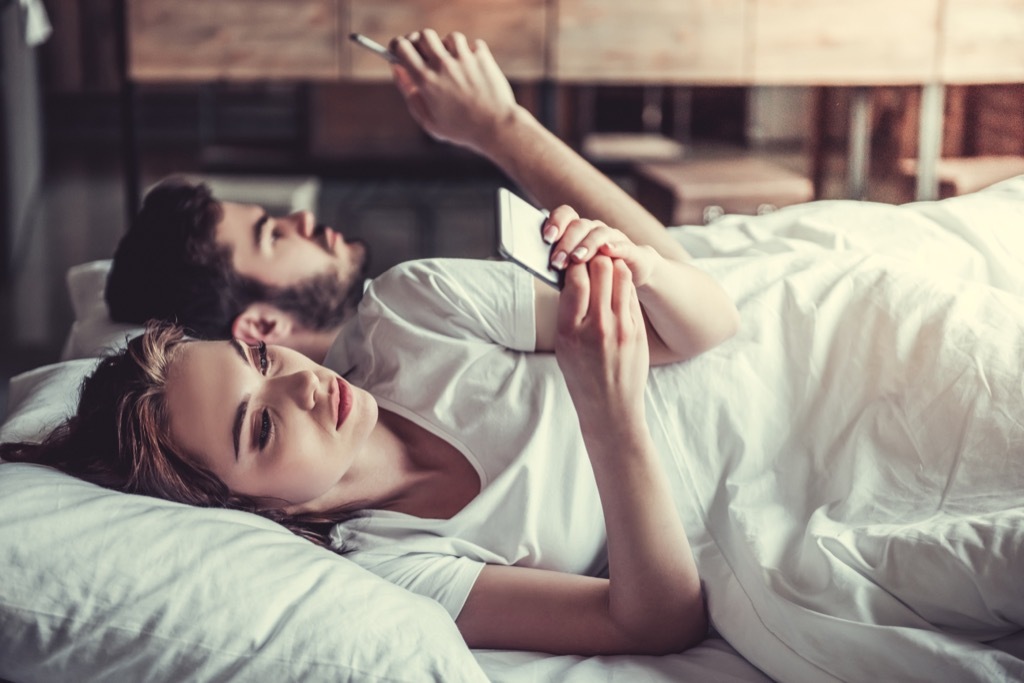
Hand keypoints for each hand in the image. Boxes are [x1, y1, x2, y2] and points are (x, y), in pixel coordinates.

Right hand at [389, 29, 516, 156]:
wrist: (496, 128)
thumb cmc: (461, 129)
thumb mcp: (428, 119)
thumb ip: (409, 93)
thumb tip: (397, 68)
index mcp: (425, 80)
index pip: (402, 47)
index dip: (398, 46)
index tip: (400, 50)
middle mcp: (443, 65)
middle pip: (423, 34)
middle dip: (422, 43)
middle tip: (427, 55)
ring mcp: (463, 58)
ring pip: (449, 37)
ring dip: (449, 48)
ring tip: (455, 66)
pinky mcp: (482, 57)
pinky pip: (473, 45)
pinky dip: (472, 53)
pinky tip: (474, 69)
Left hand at [544, 206, 659, 287]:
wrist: (630, 277)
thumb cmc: (594, 275)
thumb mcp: (574, 270)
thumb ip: (560, 264)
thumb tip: (538, 266)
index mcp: (578, 230)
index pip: (565, 216)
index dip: (555, 223)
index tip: (546, 238)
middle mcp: (594, 229)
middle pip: (579, 226)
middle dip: (566, 243)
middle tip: (556, 261)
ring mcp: (614, 237)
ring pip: (598, 234)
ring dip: (586, 246)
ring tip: (576, 259)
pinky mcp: (631, 250)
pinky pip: (624, 245)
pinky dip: (615, 246)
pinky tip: (607, 250)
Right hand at [555, 256, 649, 431]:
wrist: (610, 407)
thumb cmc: (581, 376)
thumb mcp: (563, 346)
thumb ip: (568, 311)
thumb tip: (572, 276)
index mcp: (571, 330)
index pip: (575, 278)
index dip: (574, 262)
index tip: (571, 258)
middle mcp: (597, 326)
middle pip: (601, 269)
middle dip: (594, 257)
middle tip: (589, 255)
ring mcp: (621, 327)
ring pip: (621, 275)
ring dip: (612, 264)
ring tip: (604, 265)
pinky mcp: (637, 330)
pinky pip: (631, 293)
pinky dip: (622, 283)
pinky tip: (616, 285)